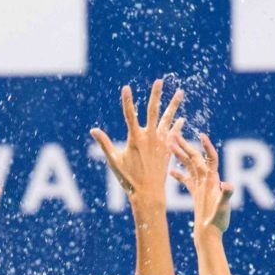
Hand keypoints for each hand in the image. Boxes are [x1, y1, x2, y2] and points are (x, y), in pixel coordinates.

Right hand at [92, 79, 184, 208]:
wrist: (148, 193)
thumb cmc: (128, 179)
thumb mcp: (114, 161)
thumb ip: (104, 143)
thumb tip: (93, 130)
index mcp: (135, 138)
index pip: (129, 115)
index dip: (127, 101)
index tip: (126, 87)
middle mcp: (149, 137)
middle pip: (153, 111)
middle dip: (156, 95)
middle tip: (159, 81)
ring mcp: (160, 142)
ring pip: (168, 119)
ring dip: (174, 105)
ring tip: (180, 92)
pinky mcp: (167, 149)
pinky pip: (174, 134)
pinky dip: (178, 126)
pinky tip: (182, 119)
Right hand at [169, 132, 233, 235]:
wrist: (210, 234)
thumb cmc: (217, 223)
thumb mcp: (223, 208)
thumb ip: (227, 195)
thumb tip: (229, 185)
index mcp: (212, 181)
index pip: (210, 158)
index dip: (207, 147)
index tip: (201, 135)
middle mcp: (207, 181)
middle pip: (196, 159)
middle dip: (186, 146)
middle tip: (174, 135)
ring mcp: (201, 187)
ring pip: (189, 166)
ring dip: (180, 155)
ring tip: (169, 145)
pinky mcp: (196, 194)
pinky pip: (187, 180)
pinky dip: (179, 174)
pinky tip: (170, 170)